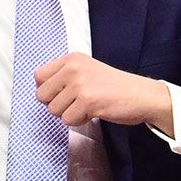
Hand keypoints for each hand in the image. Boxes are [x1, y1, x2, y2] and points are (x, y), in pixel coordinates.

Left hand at [32, 54, 175, 134]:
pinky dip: (79, 121)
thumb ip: (65, 76)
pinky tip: (94, 112)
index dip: (47, 90)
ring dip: (69, 114)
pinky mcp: (87, 101)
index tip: (61, 94)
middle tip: (75, 103)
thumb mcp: (87, 70)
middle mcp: (73, 68)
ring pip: (54, 110)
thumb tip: (41, 92)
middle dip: (56, 105)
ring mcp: (80, 84)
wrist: (141, 95)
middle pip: (42, 95)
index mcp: (72, 59)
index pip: (38, 76)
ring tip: (87, 106)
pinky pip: (68, 120)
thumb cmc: (115, 87)